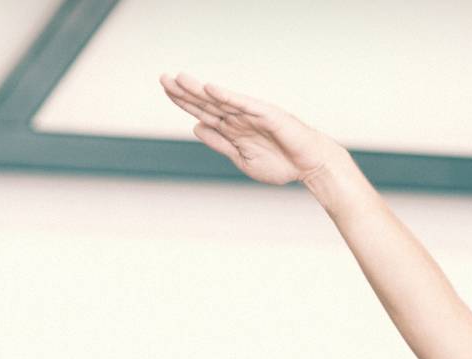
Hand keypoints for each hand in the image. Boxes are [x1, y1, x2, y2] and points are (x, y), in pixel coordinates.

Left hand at [161, 75, 342, 186]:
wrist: (309, 166)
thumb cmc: (280, 163)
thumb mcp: (242, 159)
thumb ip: (219, 143)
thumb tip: (196, 128)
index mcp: (232, 130)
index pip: (204, 113)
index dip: (184, 102)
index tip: (166, 91)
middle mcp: (239, 118)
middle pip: (207, 103)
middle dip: (185, 92)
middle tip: (163, 78)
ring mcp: (251, 115)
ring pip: (221, 101)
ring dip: (201, 91)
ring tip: (180, 79)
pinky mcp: (266, 114)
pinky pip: (244, 104)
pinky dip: (228, 97)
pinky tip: (211, 89)